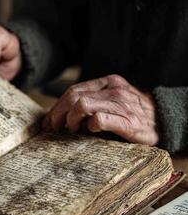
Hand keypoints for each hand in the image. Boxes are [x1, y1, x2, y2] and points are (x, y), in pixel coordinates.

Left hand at [43, 75, 159, 145]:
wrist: (165, 121)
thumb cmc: (132, 115)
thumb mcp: (112, 102)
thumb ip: (92, 103)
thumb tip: (62, 115)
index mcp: (107, 83)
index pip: (73, 91)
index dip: (56, 107)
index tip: (48, 122)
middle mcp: (112, 90)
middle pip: (73, 97)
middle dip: (57, 114)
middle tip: (54, 129)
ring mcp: (120, 104)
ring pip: (82, 106)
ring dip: (70, 120)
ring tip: (71, 131)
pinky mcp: (127, 121)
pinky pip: (100, 119)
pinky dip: (89, 126)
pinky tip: (90, 131)